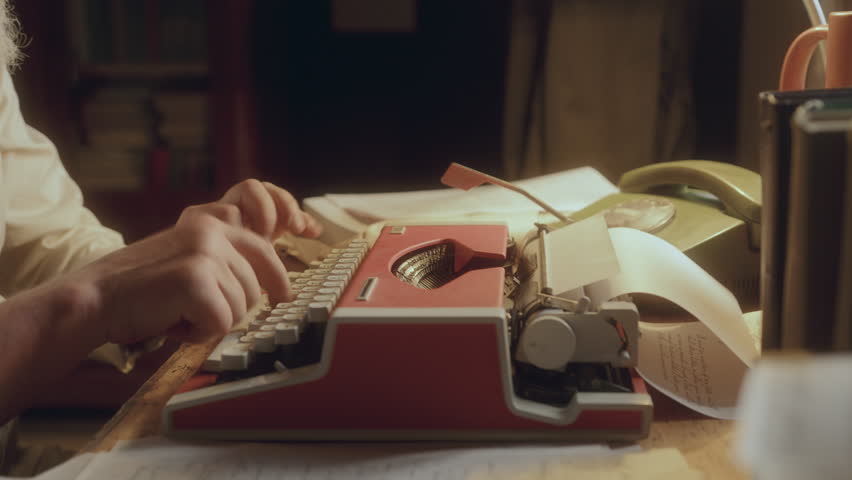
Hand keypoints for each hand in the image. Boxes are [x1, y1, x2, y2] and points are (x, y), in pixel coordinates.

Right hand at [68, 180, 321, 344]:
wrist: (95, 298)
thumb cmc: (141, 289)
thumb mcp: (188, 260)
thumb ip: (223, 262)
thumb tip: (267, 286)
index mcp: (211, 223)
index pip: (263, 248)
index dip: (277, 277)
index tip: (284, 296)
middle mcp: (212, 232)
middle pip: (254, 289)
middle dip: (227, 309)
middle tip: (189, 310)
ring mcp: (205, 254)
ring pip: (240, 309)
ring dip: (209, 321)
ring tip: (175, 311)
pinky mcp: (196, 281)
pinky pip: (221, 324)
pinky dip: (197, 333)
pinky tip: (171, 320)